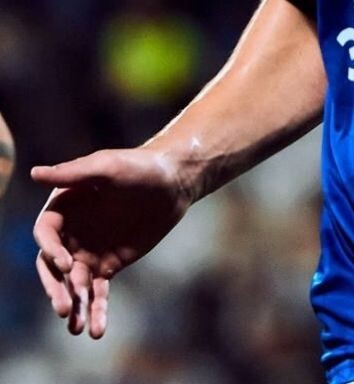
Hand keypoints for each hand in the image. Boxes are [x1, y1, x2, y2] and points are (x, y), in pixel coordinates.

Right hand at [31, 147, 193, 337]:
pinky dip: (95, 310)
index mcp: (64, 207)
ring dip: (72, 305)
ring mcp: (88, 251)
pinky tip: (96, 330)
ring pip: (72, 283)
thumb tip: (34, 173)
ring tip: (76, 327)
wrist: (175, 182)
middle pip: (52, 266)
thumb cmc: (140, 166)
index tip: (67, 264)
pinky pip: (97, 291)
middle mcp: (70, 233)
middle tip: (63, 307)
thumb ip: (73, 172)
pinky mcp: (108, 265)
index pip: (45, 234)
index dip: (51, 250)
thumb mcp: (108, 166)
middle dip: (55, 288)